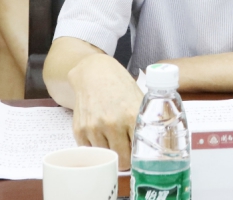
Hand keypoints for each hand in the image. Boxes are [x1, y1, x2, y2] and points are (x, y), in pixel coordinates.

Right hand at [68, 54, 143, 169]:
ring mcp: (94, 128)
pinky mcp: (79, 130)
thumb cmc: (120, 86)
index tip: (139, 157)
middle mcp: (112, 123)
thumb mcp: (138, 100)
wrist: (94, 73)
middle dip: (125, 158)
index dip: (139, 156)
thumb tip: (152, 144)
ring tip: (112, 139)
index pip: (137, 151)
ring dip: (109, 151)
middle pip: (121, 159)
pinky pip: (90, 150)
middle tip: (126, 153)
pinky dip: (96, 147)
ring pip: (105, 156)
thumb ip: (144, 122)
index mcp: (131, 116)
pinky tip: (100, 133)